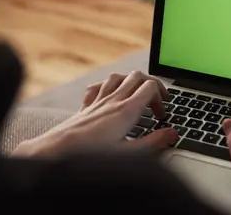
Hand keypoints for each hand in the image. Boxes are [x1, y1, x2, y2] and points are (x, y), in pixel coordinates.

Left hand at [12, 71, 177, 156]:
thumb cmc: (92, 154)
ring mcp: (98, 101)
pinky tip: (109, 96)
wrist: (57, 151)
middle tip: (156, 101)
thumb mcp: (129, 153)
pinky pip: (98, 87)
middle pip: (138, 76)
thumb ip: (154, 142)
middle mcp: (114, 100)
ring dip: (131, 81)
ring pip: (118, 77)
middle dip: (151, 84)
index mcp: (127, 109)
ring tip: (136, 93)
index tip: (162, 114)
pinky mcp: (86, 106)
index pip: (150, 86)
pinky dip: (108, 87)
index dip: (162, 96)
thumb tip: (173, 133)